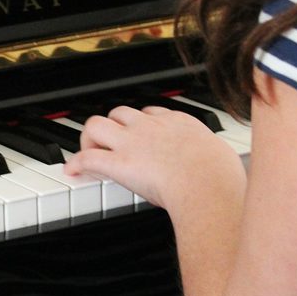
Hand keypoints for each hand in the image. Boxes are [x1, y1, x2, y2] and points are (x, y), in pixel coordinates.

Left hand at [64, 105, 243, 210]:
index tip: (138, 135)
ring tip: (89, 152)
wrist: (207, 183)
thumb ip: (215, 159)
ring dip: (90, 138)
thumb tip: (224, 171)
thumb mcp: (223, 157)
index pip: (150, 113)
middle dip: (112, 126)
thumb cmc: (221, 176)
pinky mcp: (118, 163)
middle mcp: (151, 127)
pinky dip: (76, 162)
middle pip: (119, 112)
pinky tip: (72, 170)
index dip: (140, 124)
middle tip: (109, 144)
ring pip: (97, 124)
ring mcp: (132, 143)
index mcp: (178, 123)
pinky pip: (88, 156)